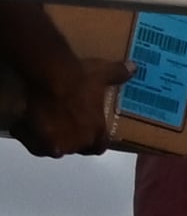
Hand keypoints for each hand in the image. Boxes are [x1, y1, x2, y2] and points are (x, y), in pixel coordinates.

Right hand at [3, 15, 104, 156]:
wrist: (50, 78)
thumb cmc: (79, 78)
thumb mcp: (102, 74)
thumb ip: (117, 74)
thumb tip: (133, 67)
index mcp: (96, 132)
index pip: (98, 146)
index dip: (91, 140)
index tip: (85, 132)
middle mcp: (78, 143)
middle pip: (74, 147)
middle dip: (68, 138)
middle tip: (60, 123)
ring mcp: (57, 145)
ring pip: (53, 148)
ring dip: (48, 140)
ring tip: (41, 125)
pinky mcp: (37, 142)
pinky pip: (32, 145)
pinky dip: (28, 137)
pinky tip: (24, 125)